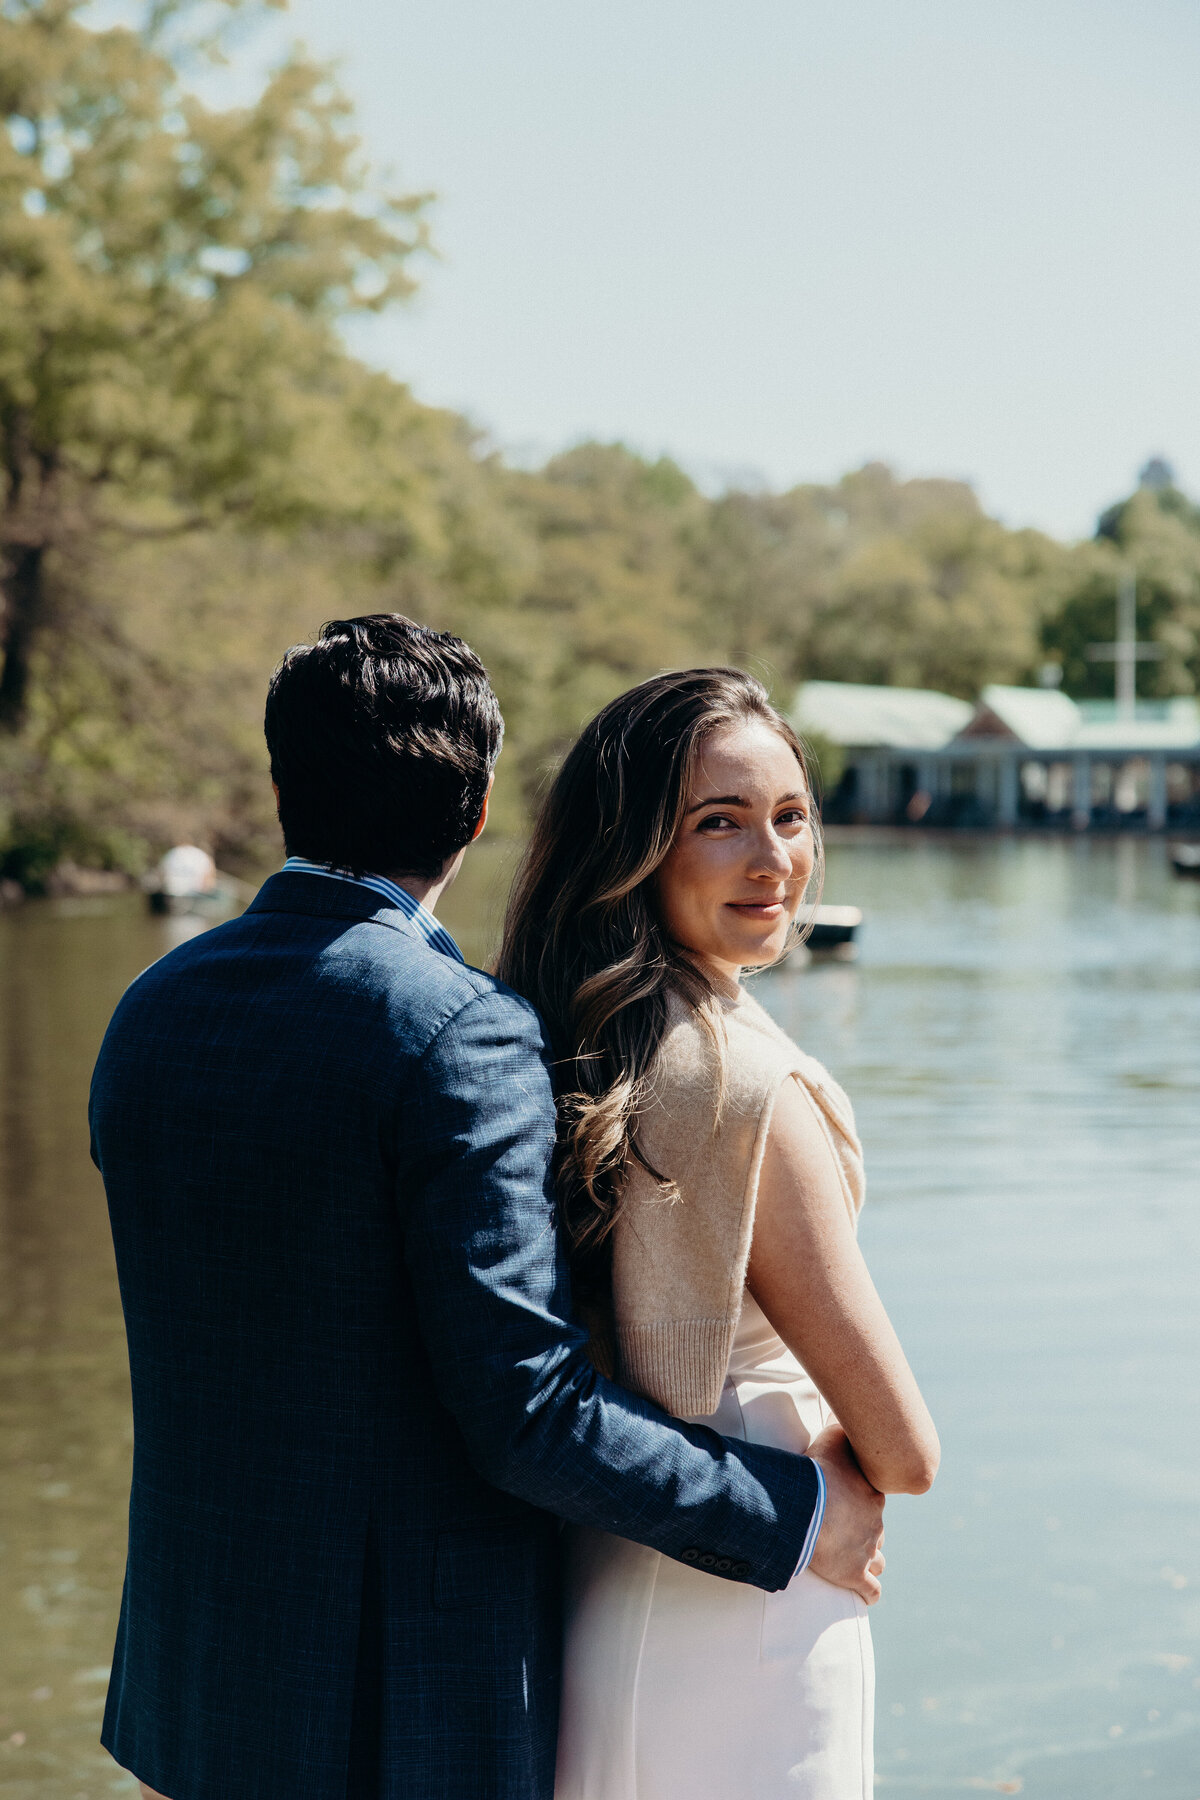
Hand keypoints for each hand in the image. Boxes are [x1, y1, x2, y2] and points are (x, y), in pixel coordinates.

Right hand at [806, 1422, 885, 1604]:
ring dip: (870, 1560)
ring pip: (878, 1560)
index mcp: (872, 1495)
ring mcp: (867, 1551)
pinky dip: (870, 1592)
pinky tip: (864, 1593)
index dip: (862, 1502)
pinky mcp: (855, 1575)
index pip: (874, 1500)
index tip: (846, 1501)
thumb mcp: (831, 1439)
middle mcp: (875, 1523)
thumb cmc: (817, 1472)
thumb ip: (839, 1429)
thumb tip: (844, 1415)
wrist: (807, 1509)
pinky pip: (872, 1590)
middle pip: (876, 1530)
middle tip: (843, 1530)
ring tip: (855, 1560)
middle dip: (865, 1532)